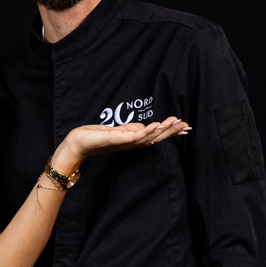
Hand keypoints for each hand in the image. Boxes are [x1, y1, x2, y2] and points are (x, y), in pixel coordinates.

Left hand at [54, 116, 190, 169]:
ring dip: (163, 130)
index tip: (185, 127)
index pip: (155, 136)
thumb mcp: (118, 131)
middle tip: (187, 125)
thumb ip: (132, 129)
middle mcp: (131, 143)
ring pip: (149, 137)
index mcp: (133, 140)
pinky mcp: (117, 139)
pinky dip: (147, 131)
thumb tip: (146, 126)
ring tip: (176, 123)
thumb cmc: (96, 137)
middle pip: (156, 138)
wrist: (78, 143)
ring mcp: (125, 142)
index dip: (170, 132)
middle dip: (172, 131)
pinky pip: (135, 136)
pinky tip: (157, 126)